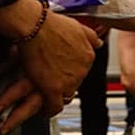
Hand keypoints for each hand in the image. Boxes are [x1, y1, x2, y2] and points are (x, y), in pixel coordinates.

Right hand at [0, 8, 99, 132]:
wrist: (34, 27)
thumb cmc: (51, 24)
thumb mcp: (78, 26)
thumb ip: (91, 37)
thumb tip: (99, 44)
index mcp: (88, 56)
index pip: (83, 71)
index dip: (71, 72)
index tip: (64, 73)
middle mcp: (82, 70)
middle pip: (75, 84)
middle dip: (64, 83)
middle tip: (52, 80)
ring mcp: (68, 81)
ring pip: (65, 96)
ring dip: (57, 95)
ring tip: (47, 92)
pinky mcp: (53, 89)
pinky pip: (54, 107)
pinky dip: (49, 110)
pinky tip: (45, 109)